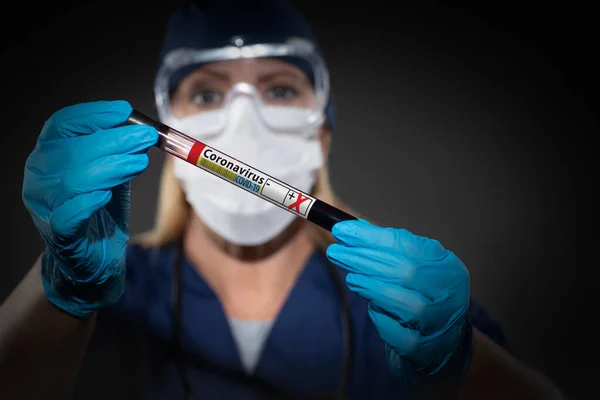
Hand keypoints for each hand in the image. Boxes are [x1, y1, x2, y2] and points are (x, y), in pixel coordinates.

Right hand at [22, 101, 157, 317]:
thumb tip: (143, 131)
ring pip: (74, 179)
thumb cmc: (100, 211)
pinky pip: (67, 215)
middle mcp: (40, 176)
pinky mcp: (58, 234)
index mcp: (50, 155)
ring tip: (140, 163)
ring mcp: (45, 206)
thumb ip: (120, 153)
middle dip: (115, 140)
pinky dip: (87, 202)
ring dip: (112, 167)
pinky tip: (106, 196)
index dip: (94, 114)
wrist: (91, 259)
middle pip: (73, 148)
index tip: (125, 111)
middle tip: (147, 138)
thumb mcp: (112, 174)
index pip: (62, 124)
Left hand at [326, 219, 471, 385]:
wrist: (442, 342)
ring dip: (374, 288)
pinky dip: (382, 320)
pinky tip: (371, 309)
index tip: (343, 231)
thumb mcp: (413, 268)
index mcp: (447, 268)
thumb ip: (387, 251)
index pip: (410, 245)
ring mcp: (439, 324)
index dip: (373, 237)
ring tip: (351, 278)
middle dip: (366, 260)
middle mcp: (449, 295)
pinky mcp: (425, 350)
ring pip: (409, 306)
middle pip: (408, 272)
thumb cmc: (420, 296)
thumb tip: (351, 230)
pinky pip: (401, 335)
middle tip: (336, 252)